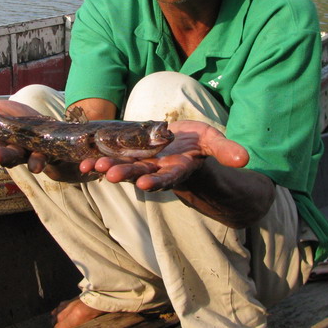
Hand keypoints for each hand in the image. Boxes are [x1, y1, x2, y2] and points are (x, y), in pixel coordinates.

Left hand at [78, 120, 248, 190]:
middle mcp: (158, 170)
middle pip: (141, 174)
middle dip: (126, 175)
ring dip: (108, 169)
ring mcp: (142, 164)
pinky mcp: (130, 156)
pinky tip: (82, 164)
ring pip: (124, 168)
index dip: (157, 181)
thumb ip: (226, 151)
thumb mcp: (214, 143)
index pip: (169, 178)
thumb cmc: (199, 145)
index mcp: (178, 169)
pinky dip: (98, 162)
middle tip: (109, 175)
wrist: (182, 144)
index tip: (145, 184)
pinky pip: (112, 160)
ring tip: (91, 168)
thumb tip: (244, 158)